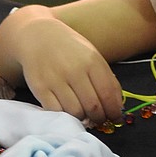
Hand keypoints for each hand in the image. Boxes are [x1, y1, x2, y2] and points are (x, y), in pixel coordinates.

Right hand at [0, 10, 124, 124]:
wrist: (38, 35)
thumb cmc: (69, 48)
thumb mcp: (92, 55)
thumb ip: (106, 78)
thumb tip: (118, 105)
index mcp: (92, 61)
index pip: (108, 94)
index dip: (113, 110)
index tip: (115, 117)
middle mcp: (75, 71)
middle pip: (93, 106)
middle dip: (100, 118)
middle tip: (100, 120)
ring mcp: (56, 80)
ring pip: (75, 112)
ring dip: (83, 119)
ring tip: (84, 116)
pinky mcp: (40, 89)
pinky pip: (56, 111)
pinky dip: (65, 116)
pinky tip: (68, 113)